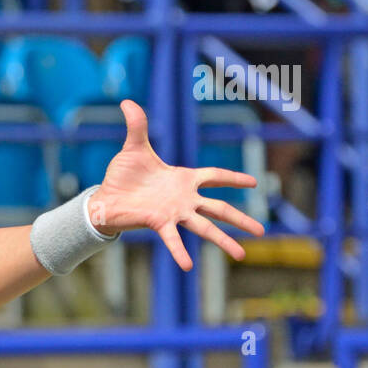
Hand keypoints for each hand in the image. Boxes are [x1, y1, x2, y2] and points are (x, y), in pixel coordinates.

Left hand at [87, 99, 265, 270]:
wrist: (105, 197)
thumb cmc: (122, 176)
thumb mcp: (133, 147)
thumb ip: (137, 125)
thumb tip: (128, 100)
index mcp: (183, 179)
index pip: (215, 177)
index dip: (233, 178)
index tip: (254, 182)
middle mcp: (183, 199)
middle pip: (219, 209)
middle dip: (241, 218)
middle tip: (262, 230)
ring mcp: (174, 212)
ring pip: (206, 227)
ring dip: (223, 240)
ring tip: (242, 255)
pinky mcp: (159, 223)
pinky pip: (173, 239)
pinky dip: (179, 252)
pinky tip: (189, 266)